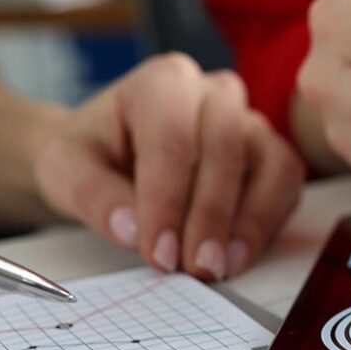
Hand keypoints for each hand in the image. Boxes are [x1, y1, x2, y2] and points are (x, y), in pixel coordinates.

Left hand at [34, 54, 304, 281]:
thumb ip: (90, 194)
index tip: (158, 253)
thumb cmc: (93, 154)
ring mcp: (251, 121)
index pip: (173, 138)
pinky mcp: (272, 154)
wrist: (112, 154)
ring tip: (220, 266)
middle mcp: (215, 93)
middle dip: (210, 215)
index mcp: (163, 82)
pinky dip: (267, 223)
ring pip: (269, 164)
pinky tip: (238, 256)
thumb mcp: (63, 168)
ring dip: (249, 222)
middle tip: (194, 267)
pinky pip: (287, 184)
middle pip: (226, 148)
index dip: (168, 200)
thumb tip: (132, 230)